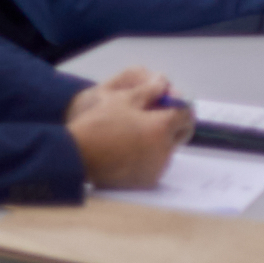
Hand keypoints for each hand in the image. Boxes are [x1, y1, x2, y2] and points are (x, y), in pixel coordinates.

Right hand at [66, 69, 189, 189]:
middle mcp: (166, 149)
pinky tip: (127, 151)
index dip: (177, 105)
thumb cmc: (99, 124)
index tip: (165, 103)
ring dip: (157, 140)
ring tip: (131, 134)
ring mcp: (158, 167)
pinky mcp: (149, 180)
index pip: (186, 114)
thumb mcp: (122, 99)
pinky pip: (156, 164)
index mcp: (161, 127)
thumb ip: (149, 90)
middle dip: (170, 124)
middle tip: (149, 118)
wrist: (77, 156)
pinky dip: (148, 156)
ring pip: (167, 149)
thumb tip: (164, 82)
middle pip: (180, 133)